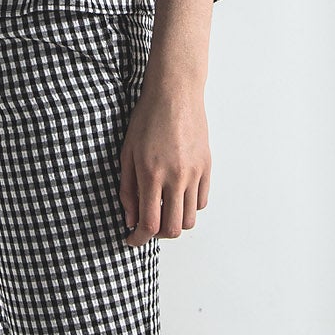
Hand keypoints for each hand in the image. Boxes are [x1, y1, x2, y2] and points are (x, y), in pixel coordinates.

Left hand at [118, 82, 209, 245]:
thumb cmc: (147, 120)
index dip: (138, 239)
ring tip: (163, 210)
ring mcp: (195, 173)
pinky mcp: (207, 167)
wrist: (175, 94)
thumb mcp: (127, 154)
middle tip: (147, 226)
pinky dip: (188, 207)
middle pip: (173, 228)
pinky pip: (201, 202)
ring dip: (174, 222)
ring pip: (190, 219)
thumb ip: (127, 190)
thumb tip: (129, 220)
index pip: (149, 223)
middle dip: (157, 235)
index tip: (132, 240)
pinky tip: (176, 196)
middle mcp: (176, 177)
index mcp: (152, 175)